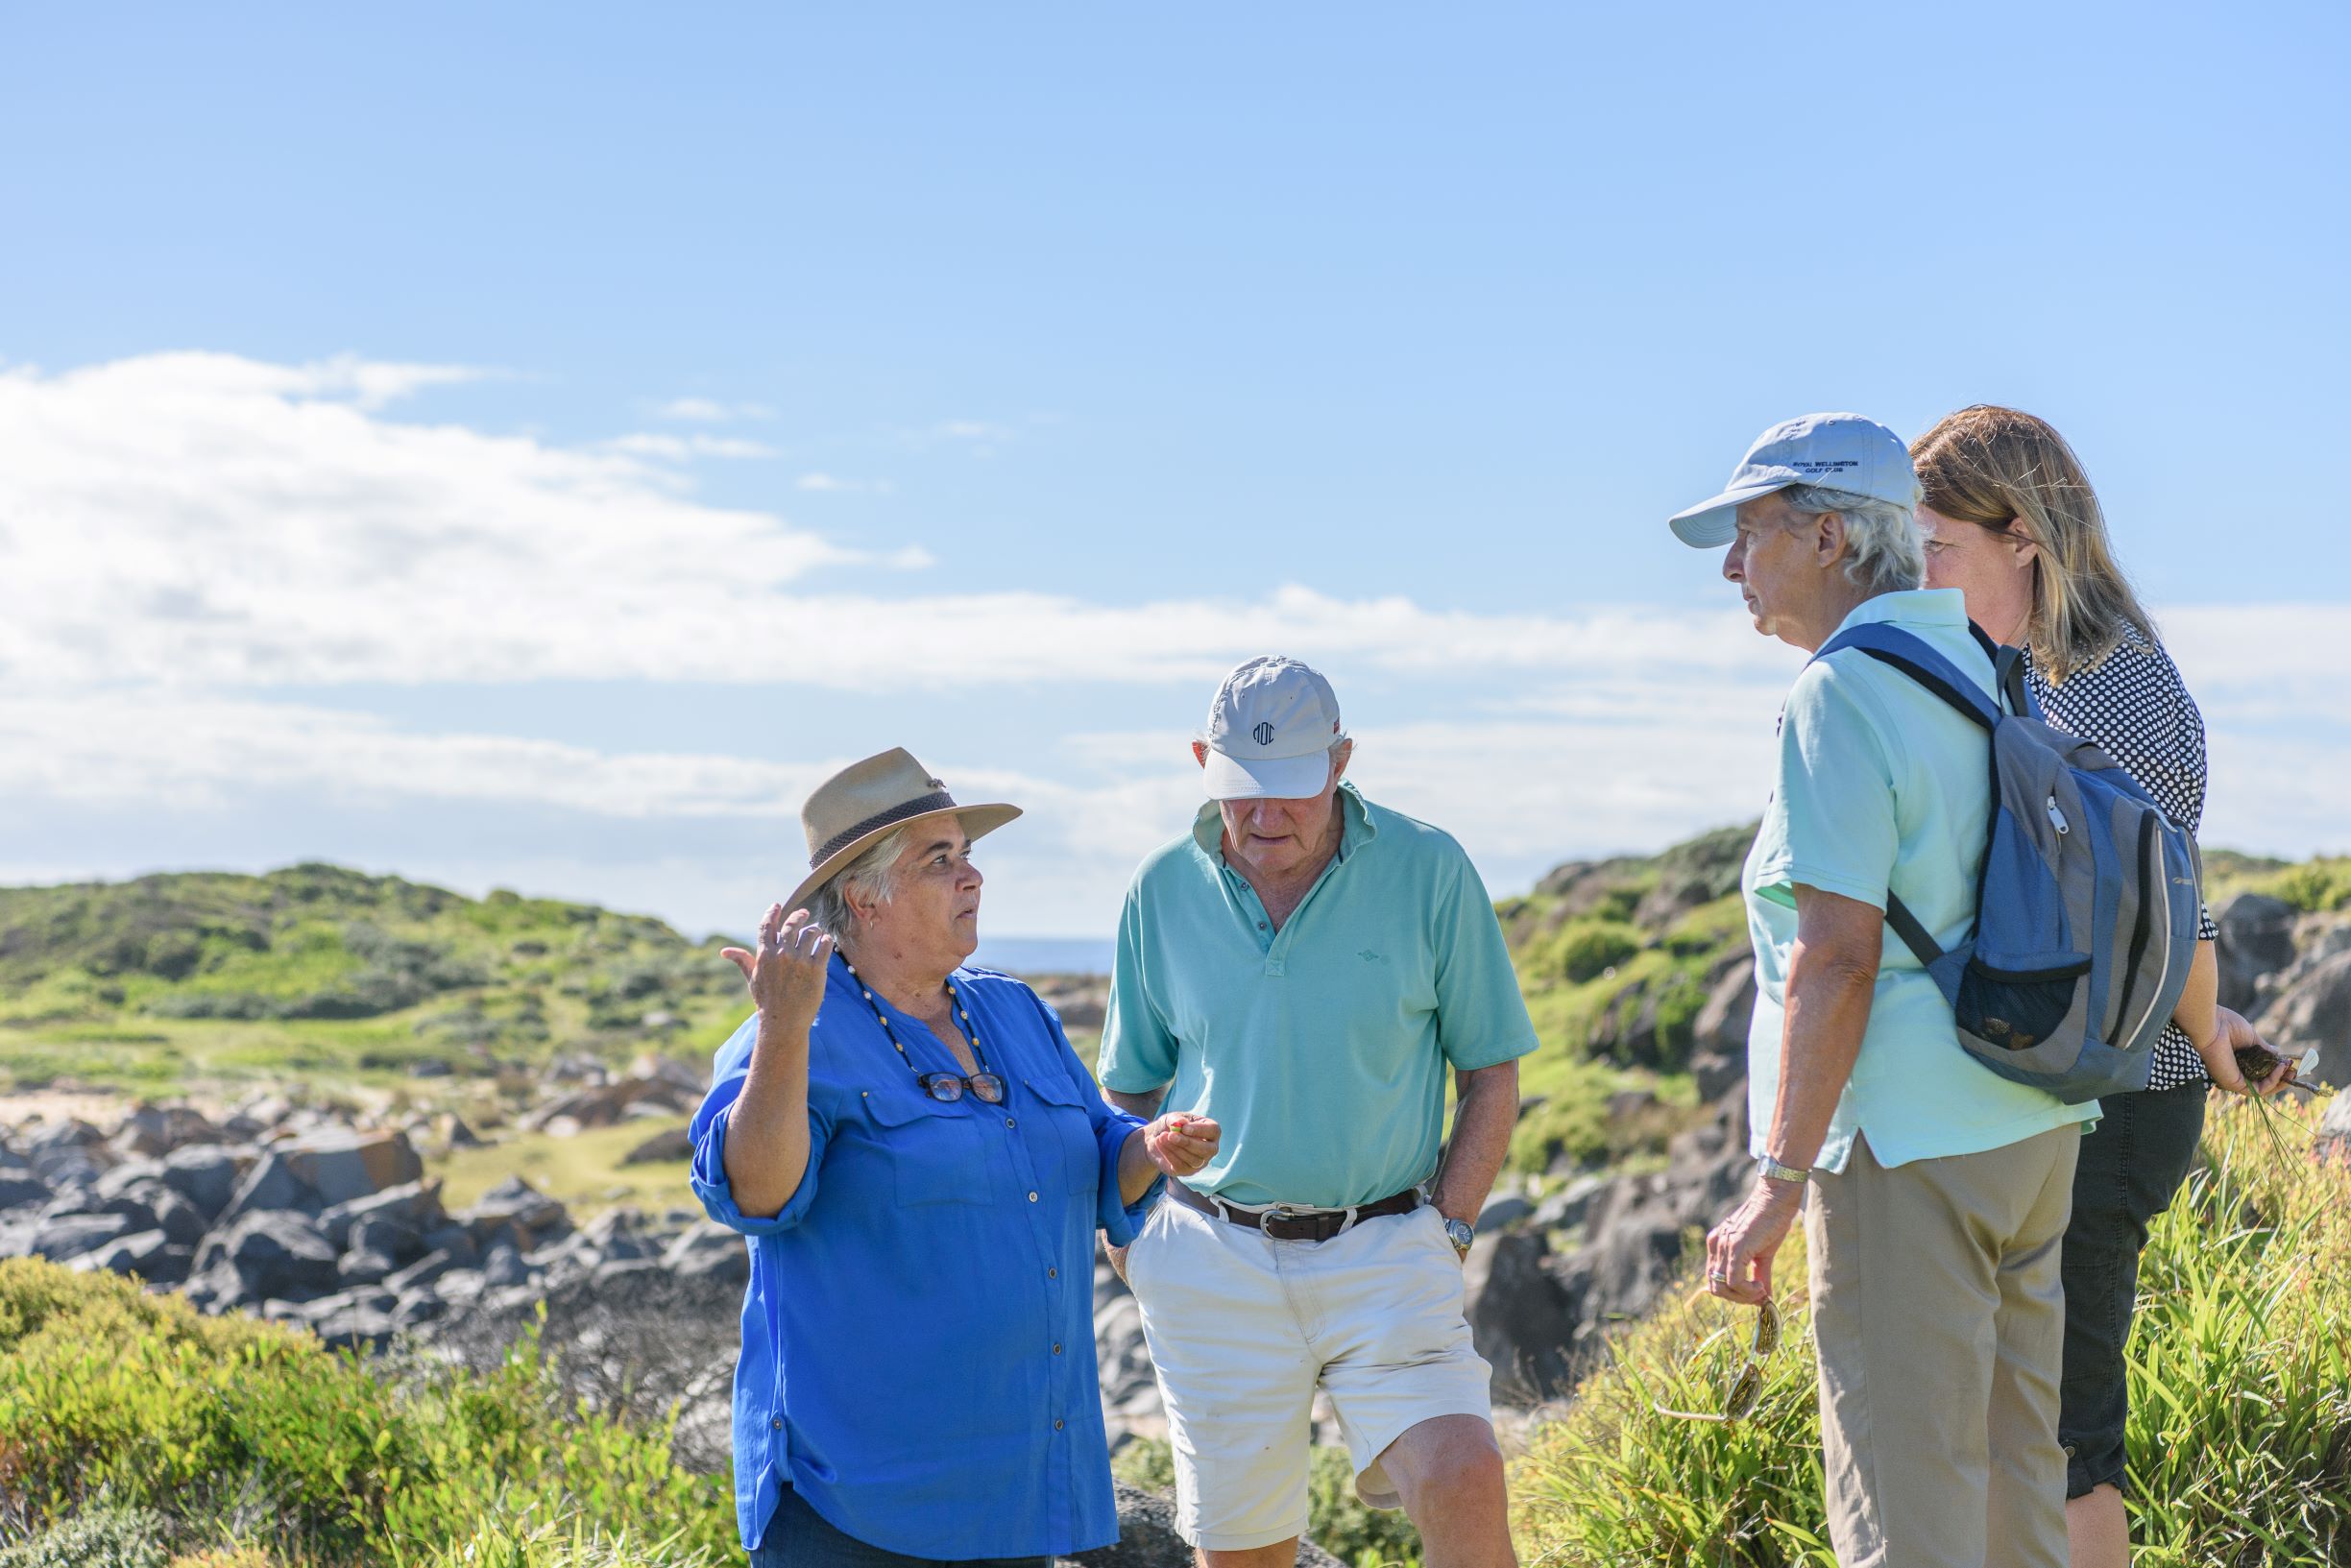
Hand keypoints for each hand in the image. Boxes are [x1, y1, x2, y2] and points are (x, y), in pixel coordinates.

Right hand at [721, 904, 832, 1040]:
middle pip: (792, 924)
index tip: (777, 905)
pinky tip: (825, 942)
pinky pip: (825, 945)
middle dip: (798, 915)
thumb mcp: (752, 979)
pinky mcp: (817, 969)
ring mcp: (800, 961)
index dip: (771, 912)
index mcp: (765, 955)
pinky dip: (826, 940)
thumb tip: (724, 951)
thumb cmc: (767, 1001)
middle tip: (804, 913)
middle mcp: (782, 955)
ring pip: (810, 932)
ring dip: (814, 929)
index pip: (767, 926)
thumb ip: (742, 961)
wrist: (783, 1022)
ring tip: (816, 932)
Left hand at [1143, 1113, 1220, 1178]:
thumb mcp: (1171, 1118)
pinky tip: (1160, 1144)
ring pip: (1194, 1160)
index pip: (1213, 1131)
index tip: (1184, 1128)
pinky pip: (1181, 1166)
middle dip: (1188, 1142)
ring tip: (1161, 1137)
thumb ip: (1176, 1119)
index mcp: (1210, 1130)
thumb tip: (1181, 1122)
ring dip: (1176, 1148)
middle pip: (1207, 1149)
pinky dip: (1169, 1155)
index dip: (1199, 1130)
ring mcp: (1200, 1162)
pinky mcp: (1187, 1171)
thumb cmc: (1170, 1126)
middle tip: (1171, 1135)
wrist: (1157, 1139)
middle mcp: (1210, 1148)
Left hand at [1704, 1178, 1803, 1305]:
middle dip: (1737, 1298)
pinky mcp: (1736, 1246)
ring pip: (1722, 1286)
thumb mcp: (1763, 1254)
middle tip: (1758, 1297)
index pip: (1714, 1279)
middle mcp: (1715, 1244)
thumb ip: (1760, 1275)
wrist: (1777, 1197)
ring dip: (1743, 1297)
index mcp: (1717, 1244)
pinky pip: (1734, 1280)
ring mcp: (1723, 1245)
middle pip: (1715, 1286)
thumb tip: (1765, 1300)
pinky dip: (1748, 1290)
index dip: (1733, 1294)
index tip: (1755, 1296)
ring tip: (1761, 1290)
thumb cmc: (1771, 1221)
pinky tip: (1761, 1285)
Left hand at [2195, 1006, 2295, 1097]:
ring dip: (2281, 1081)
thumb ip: (2264, 1050)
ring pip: (2262, 1089)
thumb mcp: (2251, 1038)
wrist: (2211, 1023)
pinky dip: (2272, 1081)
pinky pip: (2257, 1089)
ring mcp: (2233, 1079)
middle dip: (2282, 1079)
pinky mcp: (2233, 1084)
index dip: (2277, 1071)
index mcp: (2237, 1061)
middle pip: (2263, 1083)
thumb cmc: (2226, 1025)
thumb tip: (2278, 1054)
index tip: (2291, 1064)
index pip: (2260, 1072)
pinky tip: (2280, 1069)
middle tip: (2296, 1071)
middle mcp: (2234, 1072)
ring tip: (2292, 1070)